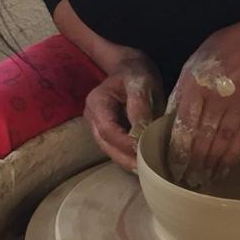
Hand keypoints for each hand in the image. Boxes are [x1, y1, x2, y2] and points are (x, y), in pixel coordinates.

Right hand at [84, 54, 162, 170]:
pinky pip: (116, 148)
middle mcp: (92, 117)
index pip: (108, 130)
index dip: (125, 143)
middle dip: (125, 158)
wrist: (131, 69)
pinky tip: (143, 162)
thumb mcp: (141, 82)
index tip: (145, 151)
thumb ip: (139, 105)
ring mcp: (98, 126)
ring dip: (126, 161)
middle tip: (146, 170)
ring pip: (109, 150)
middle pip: (105, 145)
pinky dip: (128, 156)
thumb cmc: (136, 73)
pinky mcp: (108, 132)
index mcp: (96, 103)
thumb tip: (141, 132)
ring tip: (146, 170)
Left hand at [168, 18, 239, 186]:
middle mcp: (217, 93)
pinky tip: (223, 168)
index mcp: (195, 82)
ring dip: (211, 164)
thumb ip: (180, 93)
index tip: (174, 168)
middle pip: (203, 136)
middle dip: (193, 163)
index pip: (184, 124)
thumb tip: (167, 123)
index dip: (179, 150)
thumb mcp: (193, 64)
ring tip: (203, 180)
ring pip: (222, 140)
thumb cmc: (223, 52)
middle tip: (186, 181)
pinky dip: (232, 156)